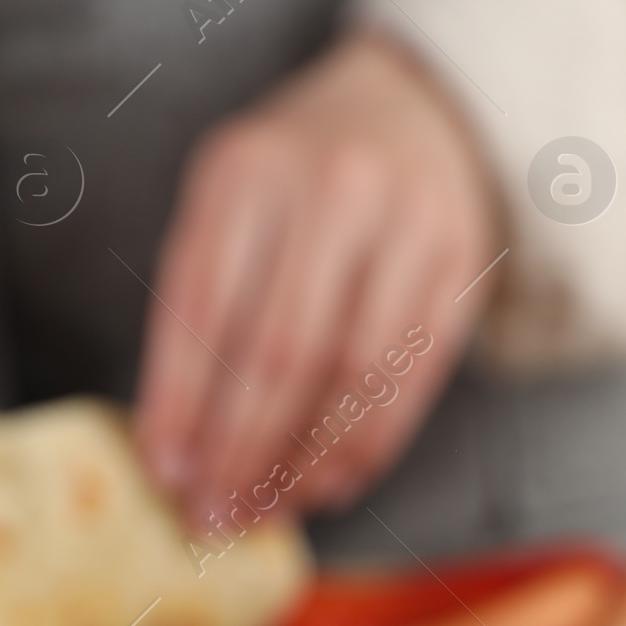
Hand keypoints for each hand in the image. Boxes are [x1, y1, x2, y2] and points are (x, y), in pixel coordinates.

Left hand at [136, 30, 499, 531]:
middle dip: (240, 451)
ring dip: (303, 463)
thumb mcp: (232, 202)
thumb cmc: (299, 178)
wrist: (418, 109)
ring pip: (349, 378)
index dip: (181, 405)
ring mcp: (405, 224)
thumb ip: (203, 300)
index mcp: (248, 169)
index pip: (202, 309)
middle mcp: (330, 188)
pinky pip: (407, 381)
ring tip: (268, 511)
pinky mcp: (458, 267)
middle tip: (215, 516)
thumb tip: (177, 447)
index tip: (166, 475)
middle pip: (277, 353)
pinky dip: (363, 449)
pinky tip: (328, 486)